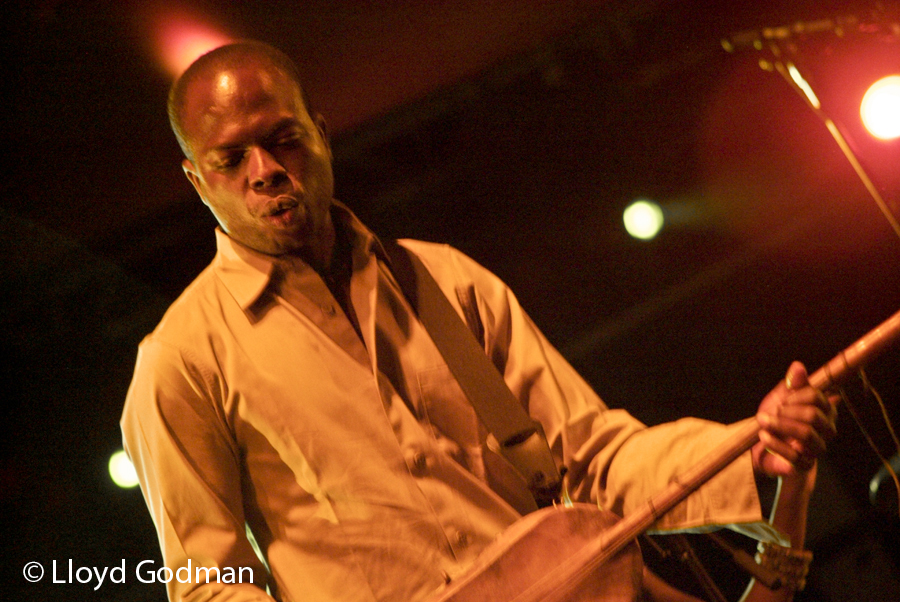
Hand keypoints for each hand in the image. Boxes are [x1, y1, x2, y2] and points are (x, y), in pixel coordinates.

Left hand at [752, 362, 837, 477]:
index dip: (795, 396)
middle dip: (786, 412)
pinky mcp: (806, 464)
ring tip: (762, 422)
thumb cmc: (778, 420)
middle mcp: (826, 429)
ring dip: (781, 426)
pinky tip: (764, 436)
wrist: (765, 448)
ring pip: (807, 434)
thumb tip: (798, 366)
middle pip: (813, 415)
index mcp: (824, 410)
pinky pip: (795, 456)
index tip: (781, 399)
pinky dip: (777, 444)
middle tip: (768, 412)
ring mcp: (818, 448)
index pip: (816, 397)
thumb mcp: (781, 399)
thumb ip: (791, 385)